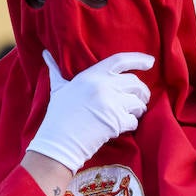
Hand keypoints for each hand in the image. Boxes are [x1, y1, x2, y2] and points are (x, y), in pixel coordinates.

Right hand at [26, 50, 153, 171]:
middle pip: (135, 82)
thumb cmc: (58, 115)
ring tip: (134, 112)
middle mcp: (103, 86)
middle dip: (142, 91)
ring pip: (138, 102)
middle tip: (140, 99)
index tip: (151, 62)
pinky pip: (134, 120)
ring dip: (139, 108)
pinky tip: (123, 126)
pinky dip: (132, 124)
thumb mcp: (58, 88)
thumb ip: (56, 70)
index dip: (138, 59)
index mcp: (91, 75)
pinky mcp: (116, 121)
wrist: (59, 141)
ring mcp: (111, 103)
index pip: (120, 60)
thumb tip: (45, 54)